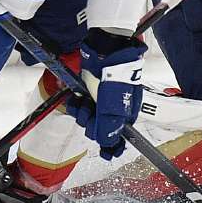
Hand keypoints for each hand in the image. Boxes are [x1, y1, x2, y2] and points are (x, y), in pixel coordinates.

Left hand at [68, 29, 145, 159]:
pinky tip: (75, 101)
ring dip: (81, 115)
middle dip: (92, 126)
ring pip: (88, 118)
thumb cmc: (115, 76)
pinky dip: (76, 106)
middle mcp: (114, 108)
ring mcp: (101, 99)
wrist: (105, 48)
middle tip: (89, 116)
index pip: (119, 136)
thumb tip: (108, 144)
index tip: (107, 154)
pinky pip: (80, 106)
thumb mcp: (114, 106)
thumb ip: (110, 128)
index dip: (112, 145)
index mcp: (126, 113)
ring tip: (81, 105)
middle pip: (100, 129)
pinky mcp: (89, 90)